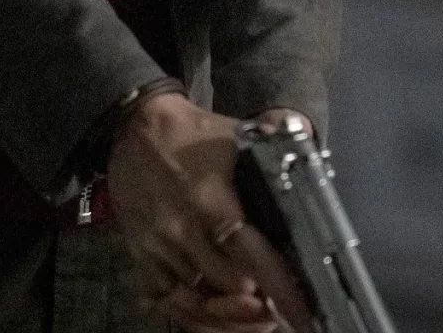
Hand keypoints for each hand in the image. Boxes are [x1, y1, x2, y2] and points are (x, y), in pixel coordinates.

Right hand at [106, 93, 315, 332]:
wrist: (133, 128)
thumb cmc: (190, 133)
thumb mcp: (235, 138)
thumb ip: (270, 161)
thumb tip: (309, 176)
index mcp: (209, 199)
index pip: (246, 254)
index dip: (274, 286)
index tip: (295, 308)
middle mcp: (180, 230)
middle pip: (223, 288)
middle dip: (255, 305)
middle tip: (279, 310)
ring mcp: (157, 247)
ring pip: (194, 302)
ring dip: (227, 317)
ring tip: (254, 320)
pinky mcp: (140, 255)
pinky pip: (164, 300)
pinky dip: (190, 315)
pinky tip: (215, 317)